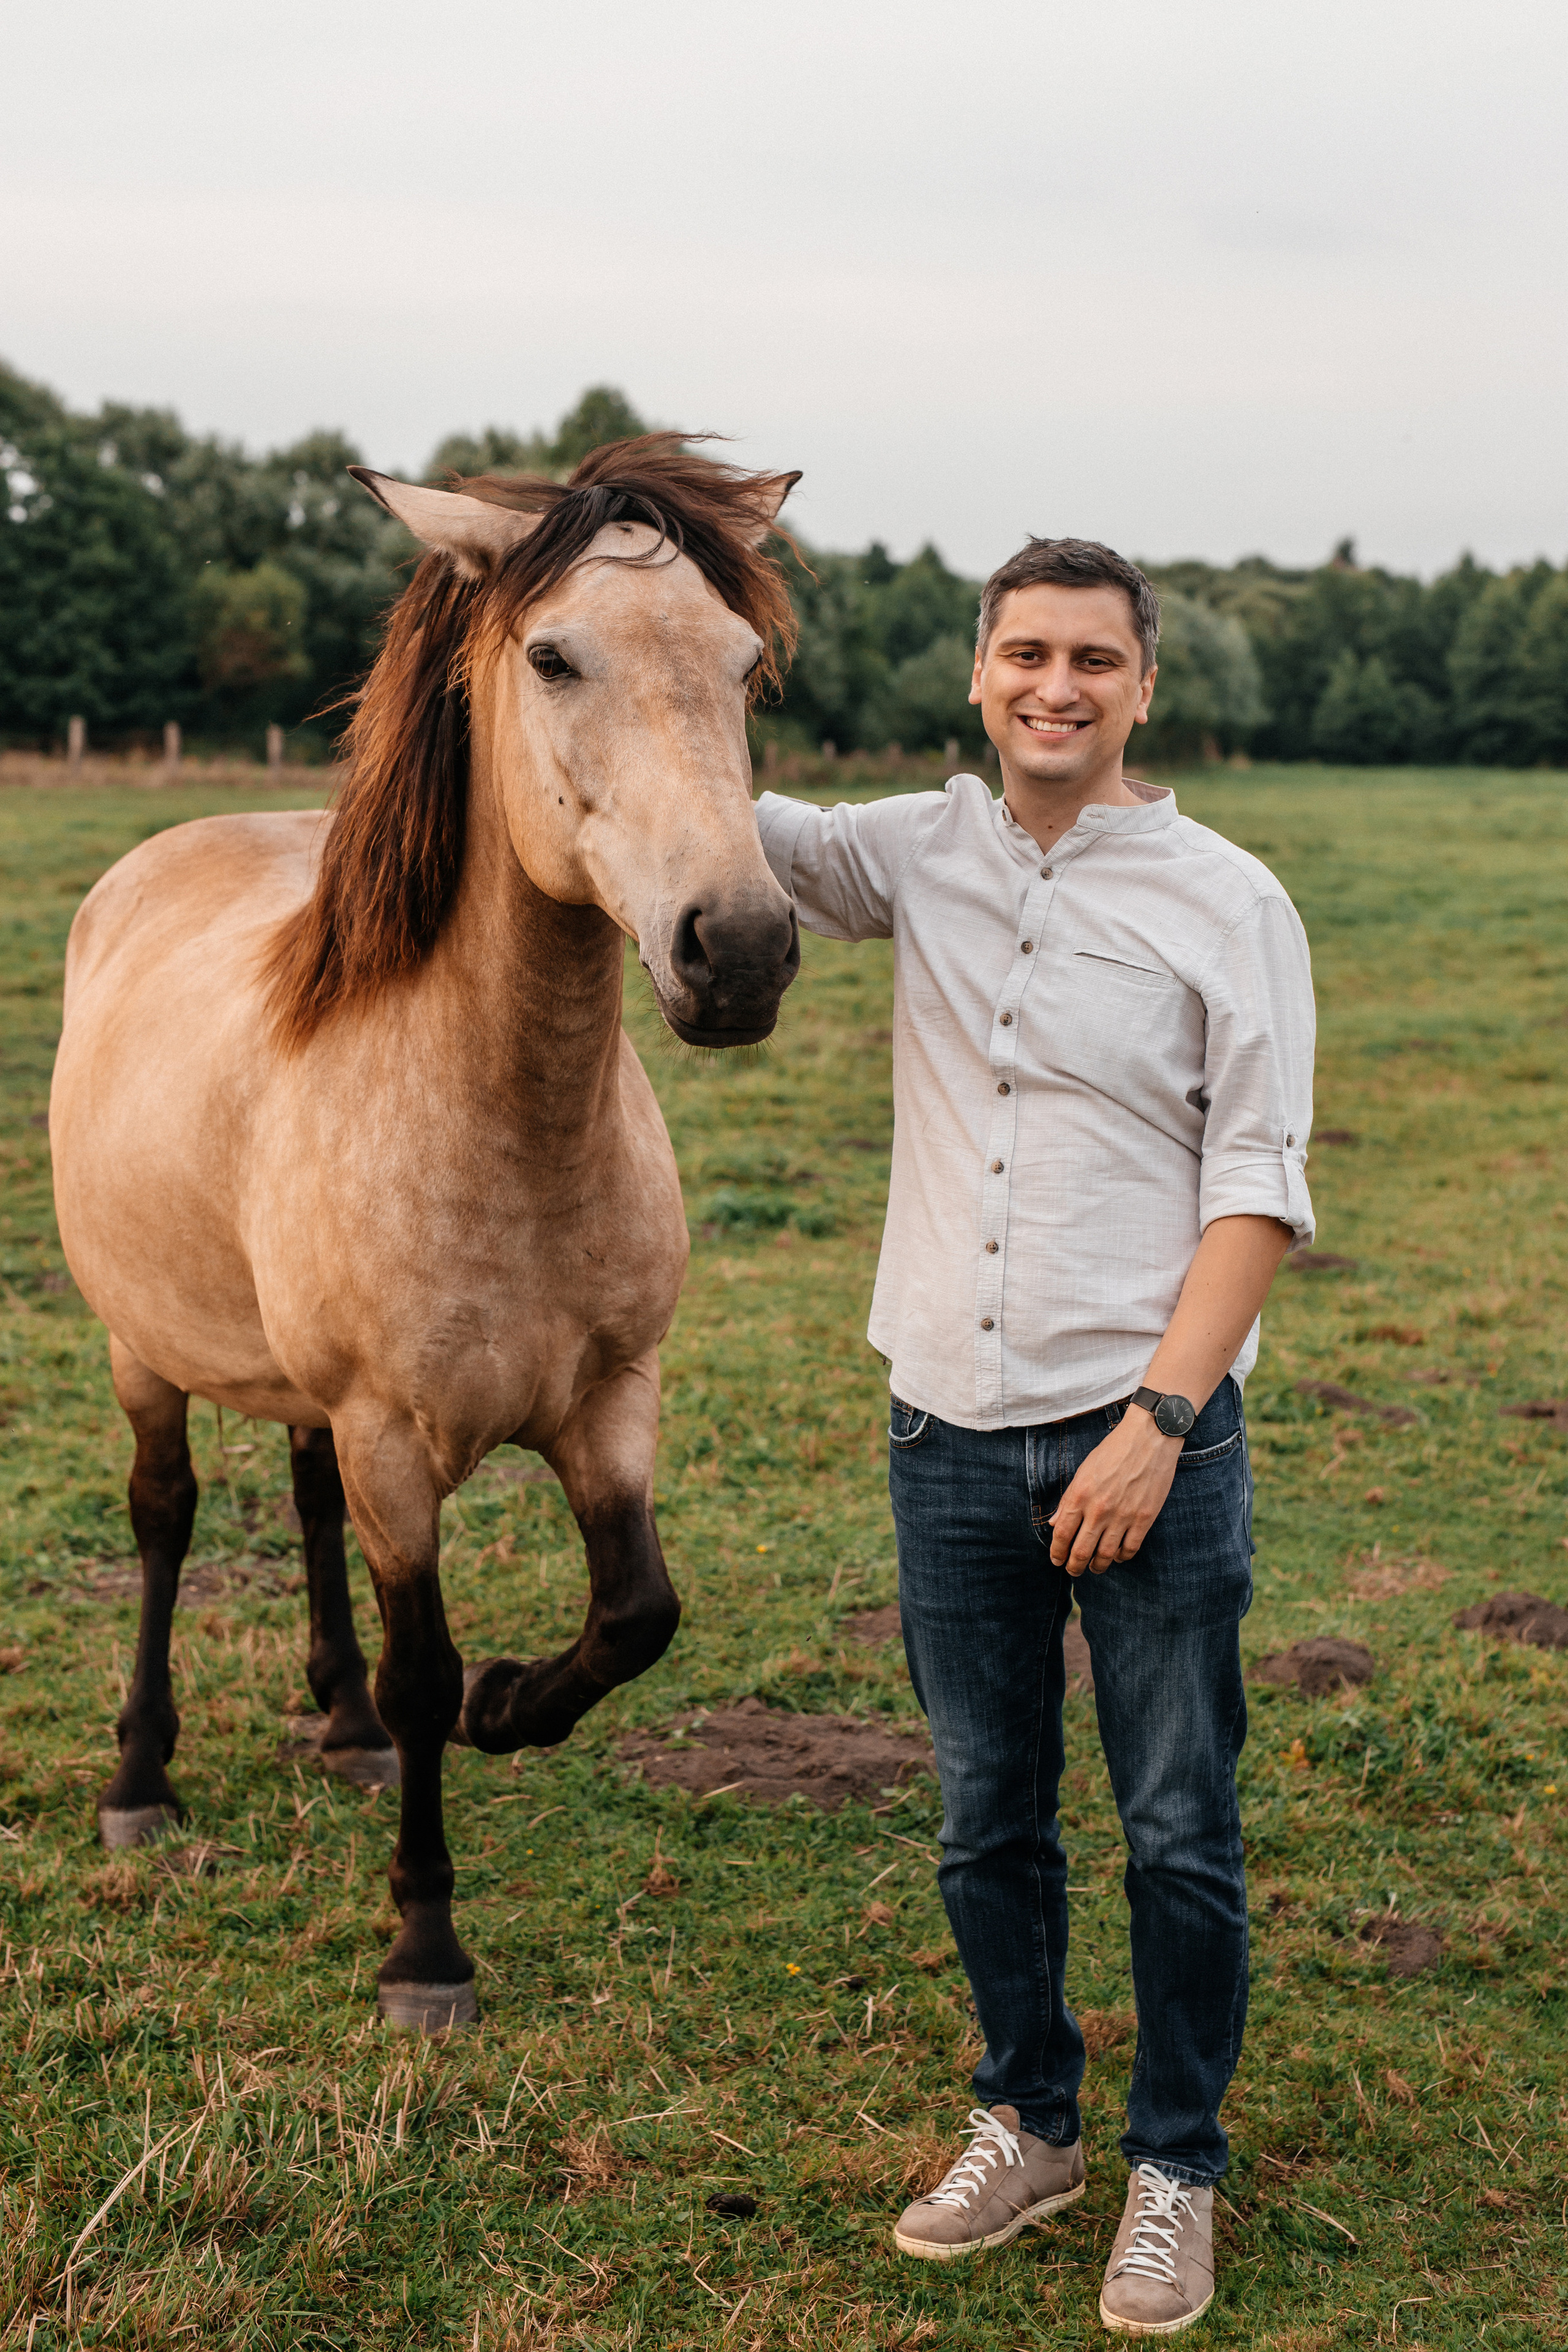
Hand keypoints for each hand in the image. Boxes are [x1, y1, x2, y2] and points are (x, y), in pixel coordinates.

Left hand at [1048, 1409, 1182, 1576]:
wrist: (1150, 1437)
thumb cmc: (1114, 1450)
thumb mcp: (1084, 1470)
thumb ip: (1069, 1499)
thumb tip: (1055, 1523)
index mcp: (1080, 1495)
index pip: (1062, 1534)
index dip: (1057, 1552)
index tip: (1057, 1559)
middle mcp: (1099, 1509)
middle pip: (1081, 1551)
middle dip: (1074, 1566)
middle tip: (1073, 1570)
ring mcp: (1123, 1516)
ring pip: (1106, 1555)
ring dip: (1097, 1566)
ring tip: (1094, 1567)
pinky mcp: (1144, 1518)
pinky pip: (1130, 1549)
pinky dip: (1122, 1557)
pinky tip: (1118, 1556)